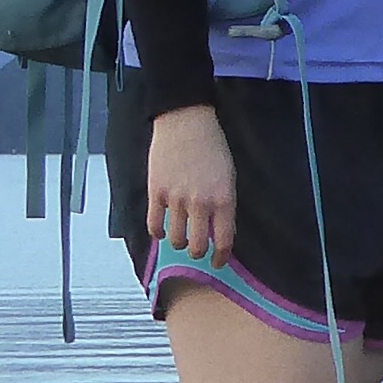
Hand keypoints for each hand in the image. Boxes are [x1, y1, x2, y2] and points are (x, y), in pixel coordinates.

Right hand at [141, 101, 237, 261]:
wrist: (186, 121)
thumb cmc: (212, 146)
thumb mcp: (229, 176)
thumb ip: (224, 205)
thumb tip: (219, 232)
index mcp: (223, 199)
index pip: (224, 241)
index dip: (221, 257)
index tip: (218, 262)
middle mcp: (200, 203)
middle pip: (197, 247)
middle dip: (197, 252)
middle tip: (197, 249)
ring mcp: (176, 199)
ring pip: (175, 239)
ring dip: (179, 242)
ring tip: (180, 236)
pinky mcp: (156, 192)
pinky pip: (154, 225)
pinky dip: (158, 232)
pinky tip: (162, 228)